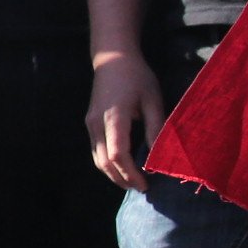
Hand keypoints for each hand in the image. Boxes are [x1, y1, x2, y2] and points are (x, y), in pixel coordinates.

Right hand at [86, 50, 166, 188]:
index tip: (146, 184)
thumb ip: (155, 128)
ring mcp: (90, 124)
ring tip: (133, 182)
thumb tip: (158, 156)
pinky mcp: (90, 123)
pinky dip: (108, 164)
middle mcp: (96, 124)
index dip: (131, 173)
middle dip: (122, 179)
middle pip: (103, 162)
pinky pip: (96, 150)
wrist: (112, 58)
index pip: (117, 154)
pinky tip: (123, 167)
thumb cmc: (136, 76)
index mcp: (114, 117)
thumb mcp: (152, 100)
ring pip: (97, 159)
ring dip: (113, 174)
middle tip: (142, 189)